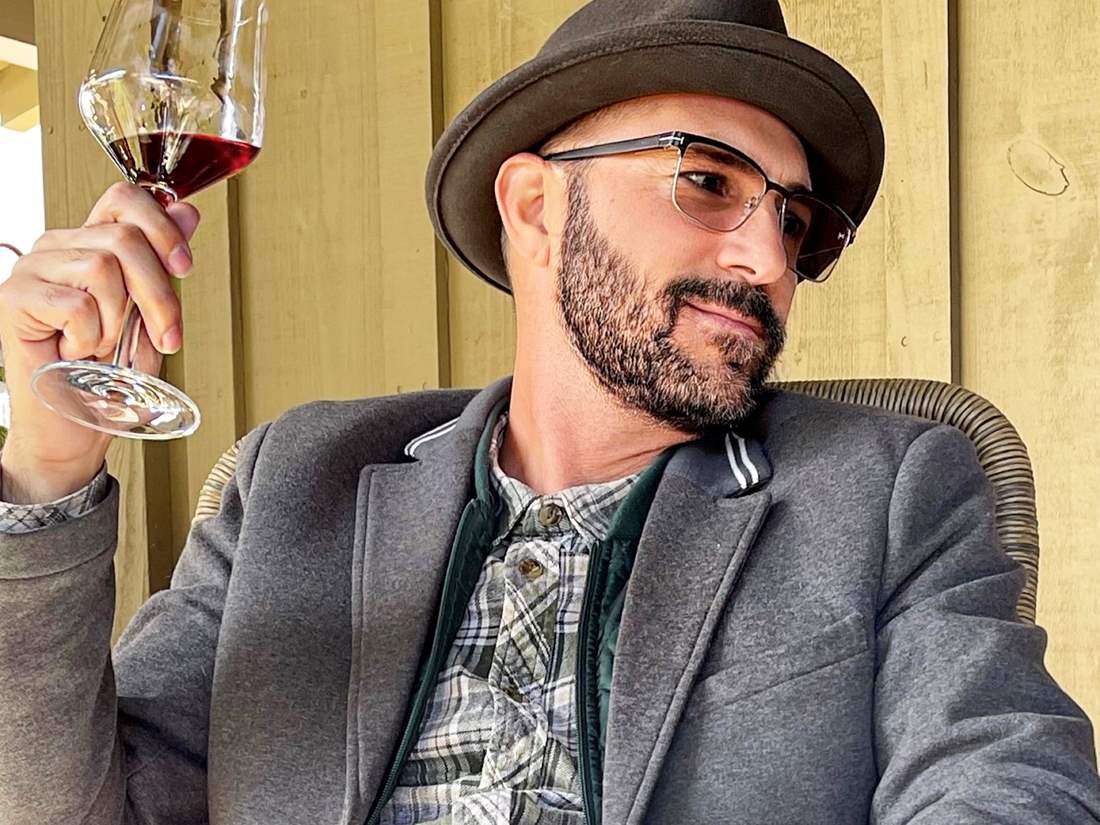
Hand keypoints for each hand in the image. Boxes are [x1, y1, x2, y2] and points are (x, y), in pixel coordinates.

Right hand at [0, 182, 200, 501]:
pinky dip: (90, 337)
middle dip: (159, 294)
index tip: (185, 267)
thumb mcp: (150, 316)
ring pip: (103, 267)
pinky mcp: (13, 298)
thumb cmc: (108, 376)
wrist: (72, 428)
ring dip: (117, 322)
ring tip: (102, 346)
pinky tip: (75, 352)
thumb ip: (164, 265)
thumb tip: (188, 210)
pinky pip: (77, 304)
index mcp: (89, 243)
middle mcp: (57, 247)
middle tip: (165, 338)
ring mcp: (32, 269)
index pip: (124, 197)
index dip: (162, 225)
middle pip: (125, 237)